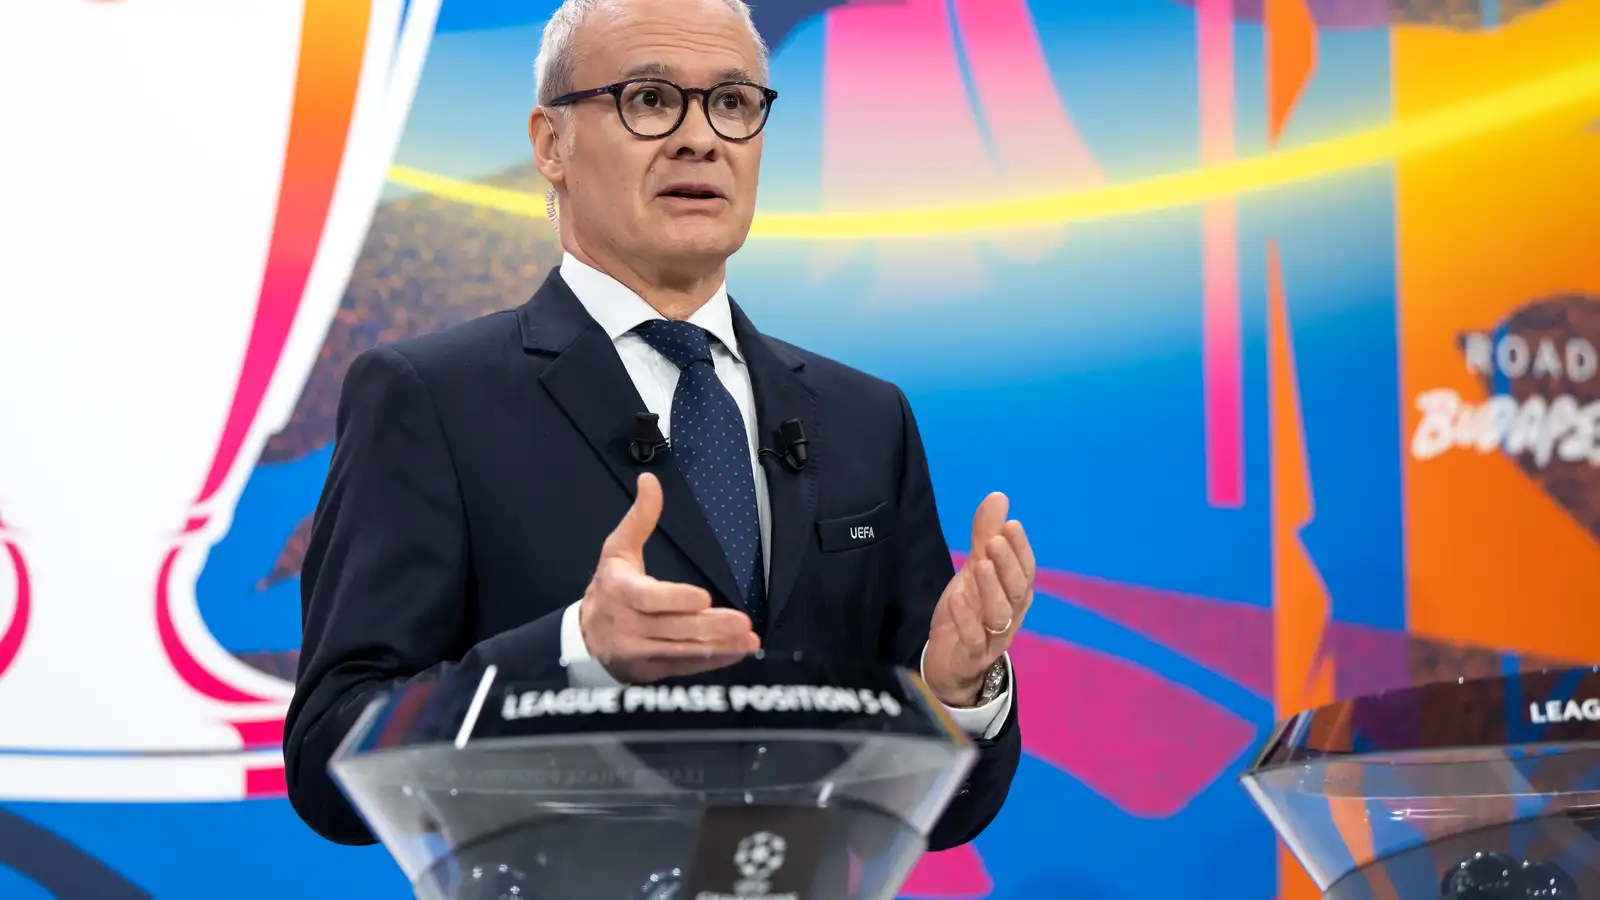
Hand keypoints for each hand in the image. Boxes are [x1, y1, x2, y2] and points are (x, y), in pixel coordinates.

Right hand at [579, 472, 759, 681]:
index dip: (676, 599)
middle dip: (709, 626)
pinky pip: (685, 667)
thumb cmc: (608, 588)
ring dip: (718, 646)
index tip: (704, 598)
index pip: (649, 598)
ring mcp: (640, 652)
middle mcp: (629, 625)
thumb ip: (640, 518)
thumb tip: (651, 480)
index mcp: (620, 592)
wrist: (583, 639)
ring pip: (682, 651)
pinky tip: (737, 652)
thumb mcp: (617, 550)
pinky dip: (713, 662)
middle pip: (673, 627)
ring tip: (748, 639)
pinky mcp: (652, 670)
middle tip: (741, 622)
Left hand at [923, 492, 1034, 706]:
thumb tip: (999, 497)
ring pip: (1000, 615)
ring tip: (979, 565)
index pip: (1026, 569)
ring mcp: (993, 638)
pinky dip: (966, 619)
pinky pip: (974, 639)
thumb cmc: (969, 611)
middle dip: (1008, 565)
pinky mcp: (972, 656)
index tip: (1011, 524)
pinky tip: (956, 599)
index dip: (1021, 549)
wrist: (949, 661)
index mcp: (1015, 593)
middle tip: (995, 541)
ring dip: (991, 589)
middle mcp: (1011, 615)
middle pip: (1017, 591)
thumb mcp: (975, 569)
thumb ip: (985, 536)